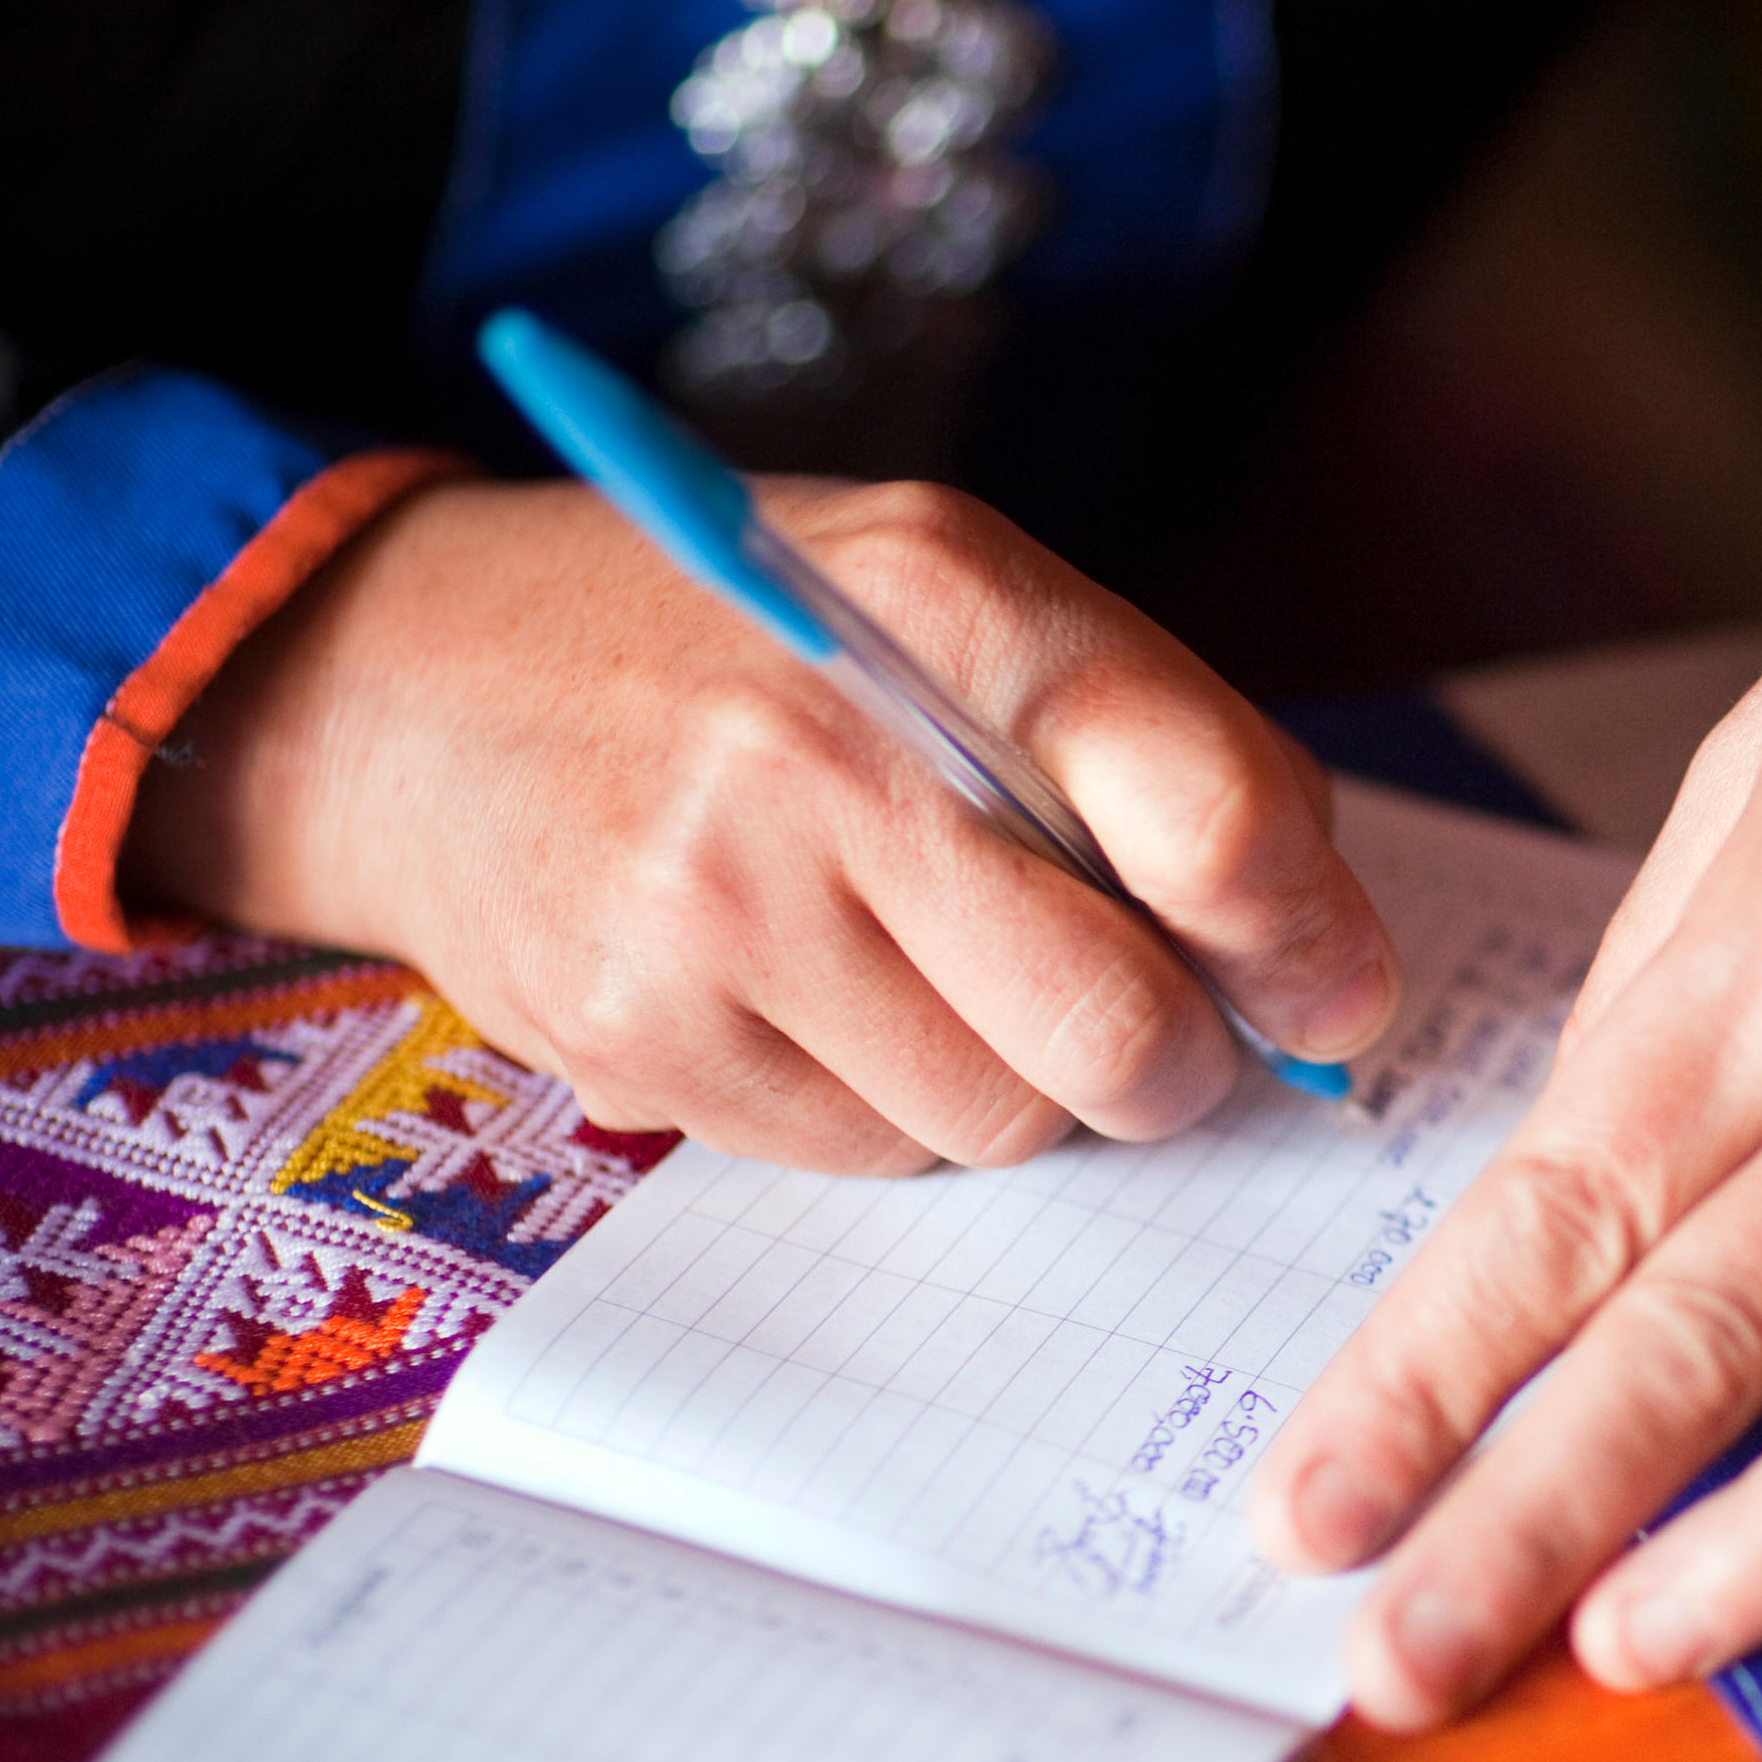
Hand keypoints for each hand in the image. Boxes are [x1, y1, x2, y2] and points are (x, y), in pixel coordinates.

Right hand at [126, 478, 1397, 1172]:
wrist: (424, 681)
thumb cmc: (762, 650)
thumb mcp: (977, 609)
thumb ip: (1181, 759)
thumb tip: (1338, 982)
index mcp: (953, 603)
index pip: (1214, 816)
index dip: (1304, 936)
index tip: (1324, 985)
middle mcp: (825, 755)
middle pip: (1121, 1033)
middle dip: (1172, 1060)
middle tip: (1145, 1020)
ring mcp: (714, 910)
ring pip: (1005, 1122)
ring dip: (1018, 1083)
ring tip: (930, 967)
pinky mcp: (638, 1039)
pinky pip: (871, 1159)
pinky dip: (888, 1106)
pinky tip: (819, 998)